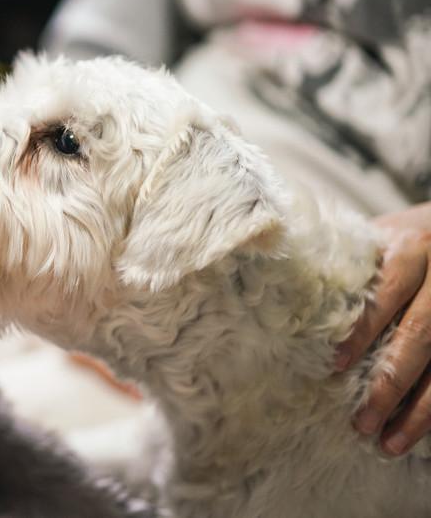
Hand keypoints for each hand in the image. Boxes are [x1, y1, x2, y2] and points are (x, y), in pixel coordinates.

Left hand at [335, 202, 430, 455]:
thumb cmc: (396, 243)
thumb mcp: (372, 240)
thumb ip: (341, 263)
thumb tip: (266, 273)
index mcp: (410, 248)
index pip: (387, 293)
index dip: (363, 331)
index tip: (336, 365)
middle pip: (420, 336)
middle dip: (391, 382)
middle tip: (361, 421)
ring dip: (418, 409)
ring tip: (389, 443)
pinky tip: (414, 434)